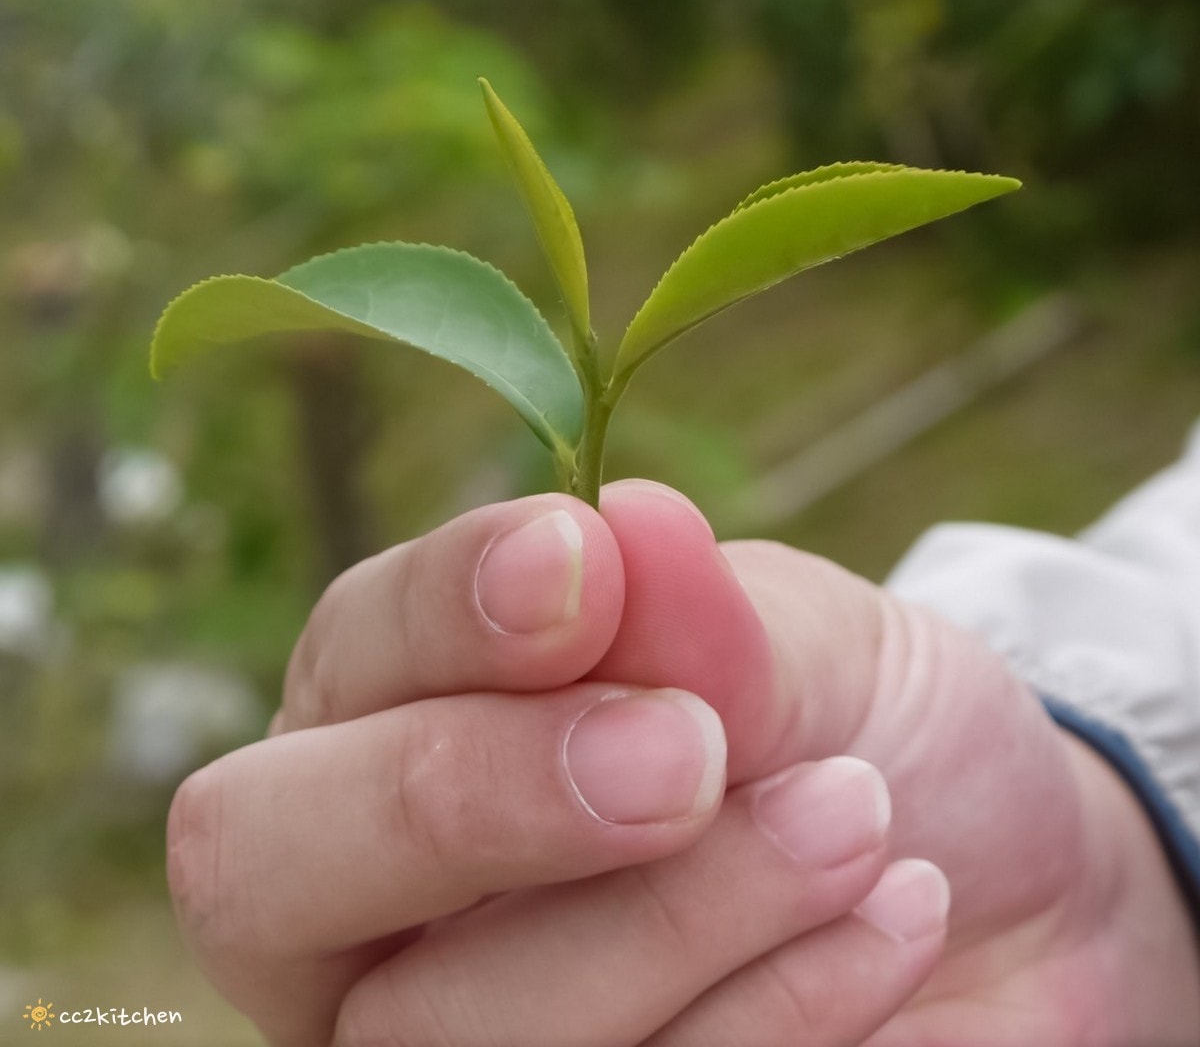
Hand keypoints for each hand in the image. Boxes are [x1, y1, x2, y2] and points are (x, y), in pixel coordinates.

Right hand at [168, 492, 939, 1046]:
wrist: (990, 877)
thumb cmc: (854, 725)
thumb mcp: (799, 641)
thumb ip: (697, 612)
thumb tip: (621, 527)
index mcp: (402, 714)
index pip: (341, 660)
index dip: (439, 614)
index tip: (583, 566)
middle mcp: (376, 892)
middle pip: (262, 872)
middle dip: (462, 796)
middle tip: (679, 750)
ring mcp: (450, 1030)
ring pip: (440, 1028)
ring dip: (678, 910)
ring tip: (853, 814)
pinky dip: (772, 1016)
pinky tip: (889, 917)